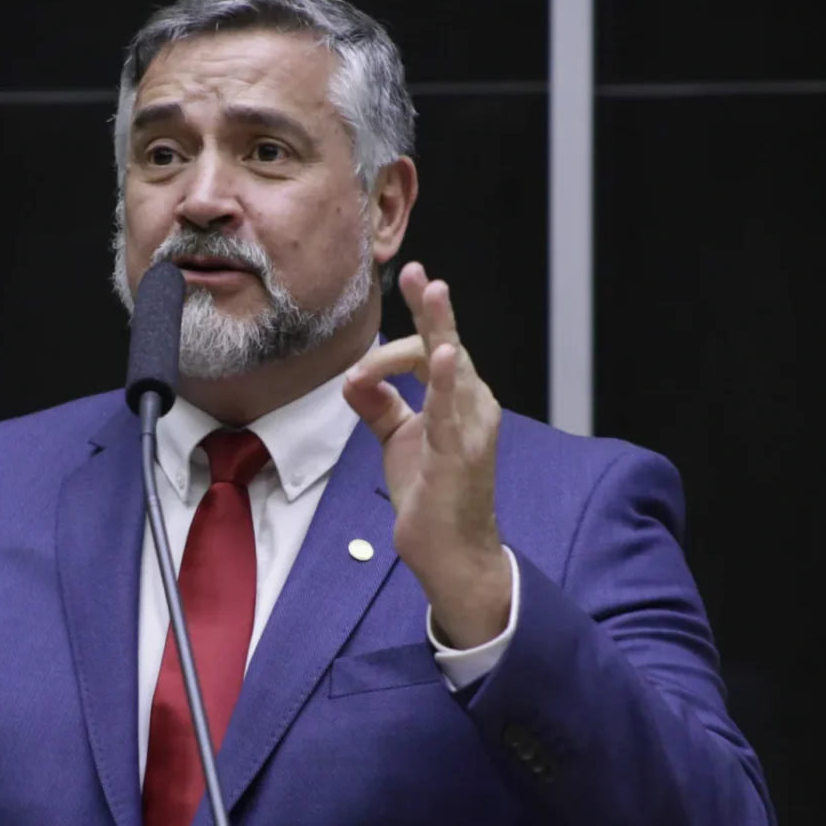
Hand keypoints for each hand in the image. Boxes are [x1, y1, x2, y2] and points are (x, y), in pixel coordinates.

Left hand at [342, 264, 510, 648]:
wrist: (450, 553)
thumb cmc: (432, 496)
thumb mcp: (398, 439)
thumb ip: (379, 405)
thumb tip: (352, 377)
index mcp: (459, 400)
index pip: (427, 354)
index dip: (389, 355)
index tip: (357, 375)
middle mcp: (473, 406)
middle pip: (447, 345)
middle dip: (430, 307)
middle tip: (416, 272)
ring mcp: (470, 428)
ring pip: (453, 366)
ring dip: (439, 327)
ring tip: (432, 289)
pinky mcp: (459, 454)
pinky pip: (452, 411)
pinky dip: (448, 381)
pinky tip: (446, 354)